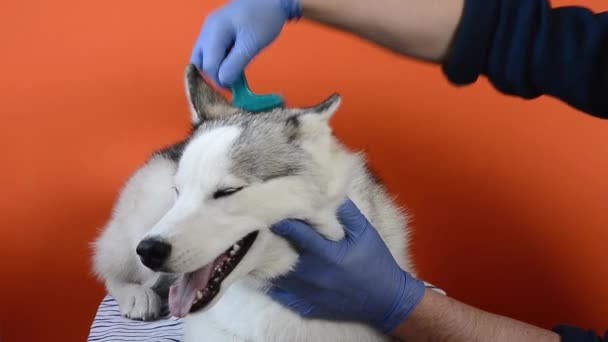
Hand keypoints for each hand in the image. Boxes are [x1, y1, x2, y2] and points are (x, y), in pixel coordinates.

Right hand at [190, 0, 300, 86]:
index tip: (235, 88)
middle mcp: (207, 29)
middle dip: (215, 75)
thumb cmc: (265, 19)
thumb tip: (223, 81)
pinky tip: (233, 63)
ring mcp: (209, 28)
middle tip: (233, 83)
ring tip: (233, 73)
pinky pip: (210, 50)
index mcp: (215, 31)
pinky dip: (219, 60)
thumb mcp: (252, 44)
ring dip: (216, 68)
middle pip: (200, 62)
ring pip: (203, 57)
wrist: (273, 0)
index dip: (220, 80)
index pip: (209, 65)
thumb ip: (236, 64)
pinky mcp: (215, 29)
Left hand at [268, 199, 425, 332]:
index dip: (282, 221)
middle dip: (270, 239)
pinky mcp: (306, 307)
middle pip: (280, 254)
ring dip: (268, 260)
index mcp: (328, 255)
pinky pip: (281, 294)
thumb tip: (328, 192)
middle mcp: (314, 275)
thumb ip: (348, 214)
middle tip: (259, 225)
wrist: (387, 300)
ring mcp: (308, 294)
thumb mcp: (366, 234)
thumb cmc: (376, 262)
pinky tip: (267, 270)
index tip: (270, 209)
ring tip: (258, 244)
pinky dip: (272, 282)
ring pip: (276, 275)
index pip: (297, 234)